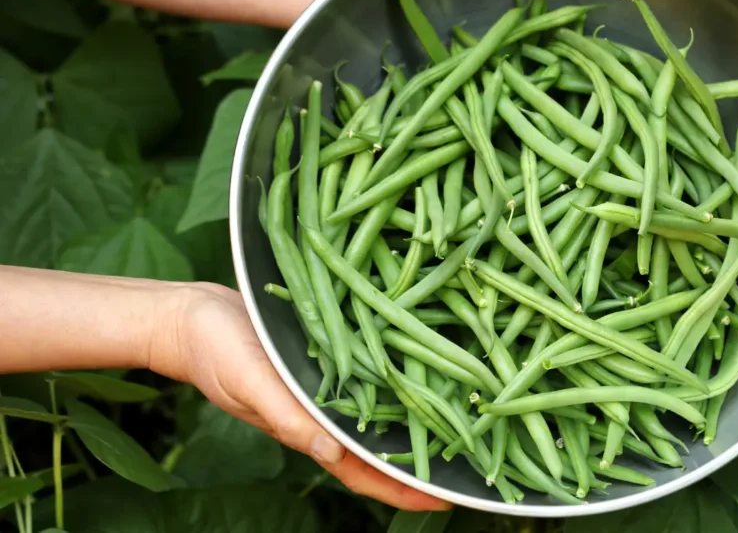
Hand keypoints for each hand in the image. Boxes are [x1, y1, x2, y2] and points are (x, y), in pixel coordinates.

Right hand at [152, 282, 450, 511]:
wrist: (191, 313)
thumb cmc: (215, 352)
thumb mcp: (251, 384)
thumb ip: (289, 419)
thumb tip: (330, 454)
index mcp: (308, 429)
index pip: (364, 472)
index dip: (403, 489)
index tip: (447, 497)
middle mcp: (324, 414)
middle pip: (380, 449)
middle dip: (421, 459)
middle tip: (473, 459)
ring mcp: (326, 388)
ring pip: (378, 415)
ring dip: (414, 421)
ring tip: (460, 420)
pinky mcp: (325, 359)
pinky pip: (367, 378)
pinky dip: (395, 382)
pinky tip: (421, 373)